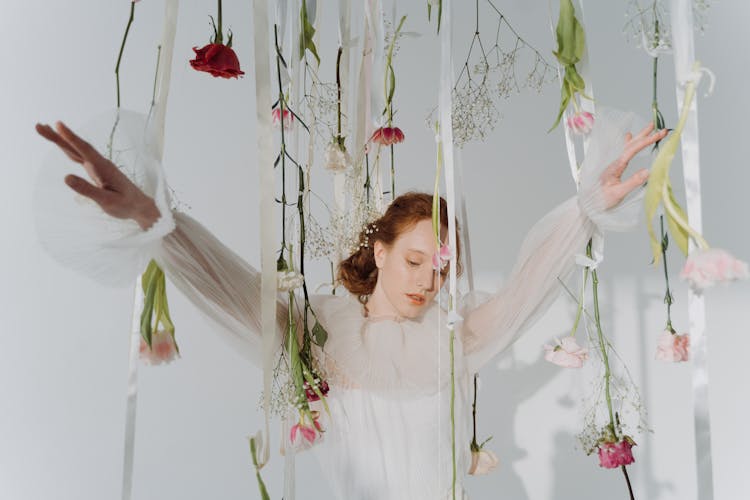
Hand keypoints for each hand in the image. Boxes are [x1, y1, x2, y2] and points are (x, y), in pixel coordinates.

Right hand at [36, 121, 160, 228]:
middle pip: (76, 147)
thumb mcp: (107, 201)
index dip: (71, 137)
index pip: (85, 150)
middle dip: (58, 136)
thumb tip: (66, 177)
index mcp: (104, 168)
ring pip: (76, 151)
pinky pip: (79, 157)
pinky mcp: (96, 171)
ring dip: (60, 140)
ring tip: (44, 129)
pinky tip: (62, 145)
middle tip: (39, 126)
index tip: (57, 124)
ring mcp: (98, 166)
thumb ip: (87, 190)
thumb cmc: (126, 205)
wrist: (140, 206)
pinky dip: (69, 149)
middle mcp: (100, 164)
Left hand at [599, 122, 668, 208]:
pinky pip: (621, 151)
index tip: (659, 135)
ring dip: (638, 137)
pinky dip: (628, 143)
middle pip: (630, 144)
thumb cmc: (601, 200)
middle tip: (658, 127)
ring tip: (648, 129)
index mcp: (615, 166)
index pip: (632, 149)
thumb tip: (648, 171)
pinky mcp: (612, 167)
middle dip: (645, 135)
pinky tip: (628, 138)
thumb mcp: (618, 193)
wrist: (588, 204)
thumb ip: (633, 182)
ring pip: (626, 146)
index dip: (646, 141)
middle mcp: (613, 162)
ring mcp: (612, 164)